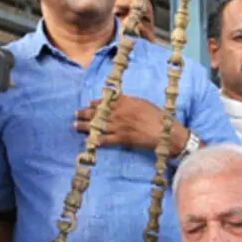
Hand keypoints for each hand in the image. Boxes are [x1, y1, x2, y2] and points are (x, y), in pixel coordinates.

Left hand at [74, 95, 188, 155]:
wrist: (165, 132)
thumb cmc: (158, 117)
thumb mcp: (143, 104)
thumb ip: (130, 102)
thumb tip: (120, 101)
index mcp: (126, 102)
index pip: (107, 101)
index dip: (96, 103)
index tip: (89, 104)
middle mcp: (120, 113)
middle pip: (99, 112)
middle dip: (86, 113)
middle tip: (76, 113)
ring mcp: (119, 126)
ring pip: (98, 125)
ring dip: (85, 125)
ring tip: (75, 125)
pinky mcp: (121, 138)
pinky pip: (105, 139)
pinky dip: (95, 140)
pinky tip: (87, 140)